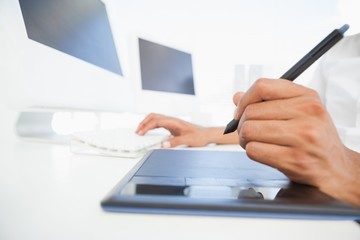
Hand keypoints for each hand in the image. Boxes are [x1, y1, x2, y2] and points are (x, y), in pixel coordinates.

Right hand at [136, 113, 210, 147]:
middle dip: (144, 122)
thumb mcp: (188, 140)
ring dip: (146, 123)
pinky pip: (159, 123)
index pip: (157, 121)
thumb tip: (164, 145)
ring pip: (155, 119)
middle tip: (137, 131)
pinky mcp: (172, 126)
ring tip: (140, 131)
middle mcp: (172, 120)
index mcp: (174, 122)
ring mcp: (171, 122)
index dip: (147, 126)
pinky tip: (149, 131)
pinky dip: (151, 126)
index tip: (141, 133)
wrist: (206, 134)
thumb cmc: (199, 136)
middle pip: (154, 116)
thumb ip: (176, 142)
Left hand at [233, 78, 359, 206]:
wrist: (337, 168)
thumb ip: (269, 101)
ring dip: (244, 139)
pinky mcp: (294, 159)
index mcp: (307, 96)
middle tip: (249, 132)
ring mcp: (302, 136)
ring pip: (249, 130)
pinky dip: (252, 152)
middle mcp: (307, 113)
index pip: (262, 86)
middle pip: (251, 112)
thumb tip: (237, 97)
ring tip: (255, 142)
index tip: (241, 110)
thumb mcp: (300, 111)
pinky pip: (254, 150)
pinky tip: (264, 153)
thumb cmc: (315, 138)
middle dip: (242, 124)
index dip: (245, 99)